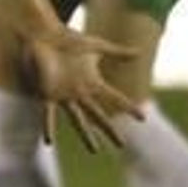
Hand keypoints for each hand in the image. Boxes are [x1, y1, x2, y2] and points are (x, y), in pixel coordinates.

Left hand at [22, 26, 143, 152]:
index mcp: (91, 82)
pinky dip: (48, 127)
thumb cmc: (68, 40)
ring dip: (86, 135)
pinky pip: (48, 114)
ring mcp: (64, 96)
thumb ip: (117, 51)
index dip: (128, 107)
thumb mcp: (95, 46)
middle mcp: (80, 93)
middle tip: (121, 146)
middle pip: (98, 115)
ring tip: (94, 150)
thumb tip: (140, 51)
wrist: (44, 36)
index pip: (115, 98)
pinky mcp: (47, 94)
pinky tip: (48, 142)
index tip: (143, 118)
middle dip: (109, 130)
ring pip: (77, 120)